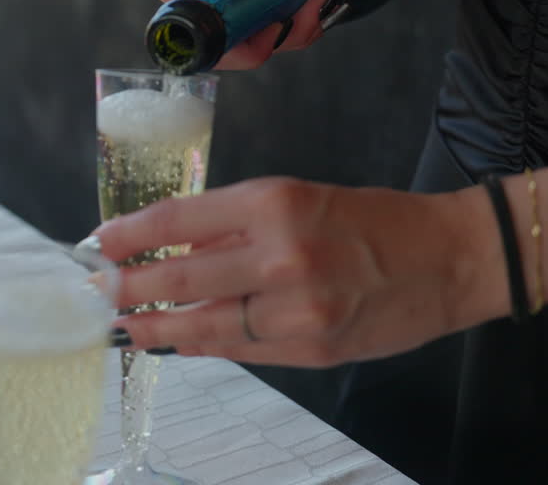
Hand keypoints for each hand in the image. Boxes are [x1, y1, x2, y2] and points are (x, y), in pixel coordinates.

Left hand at [95, 177, 501, 366]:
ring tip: (124, 328)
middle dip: (130, 289)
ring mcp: (297, 310)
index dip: (131, 236)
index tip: (100, 245)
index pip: (180, 221)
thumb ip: (235, 224)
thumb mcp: (298, 198)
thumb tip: (170, 251)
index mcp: (275, 203)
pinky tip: (177, 343)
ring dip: (157, 329)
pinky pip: (240, 349)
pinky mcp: (311, 350)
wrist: (449, 260)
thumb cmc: (372, 221)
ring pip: (205, 324)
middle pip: (181, 277)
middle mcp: (282, 256)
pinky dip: (204, 346)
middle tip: (97, 294)